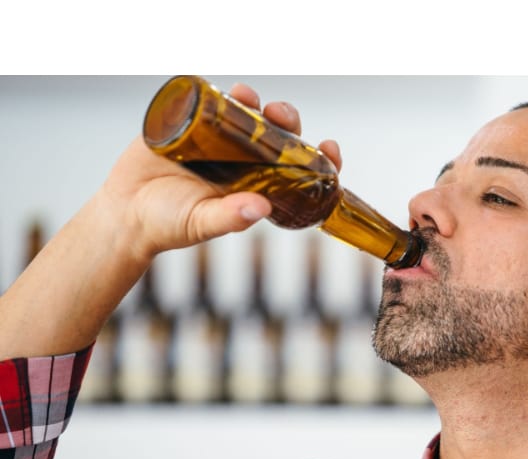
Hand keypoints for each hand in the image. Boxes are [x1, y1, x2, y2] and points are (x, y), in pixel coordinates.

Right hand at [98, 81, 343, 262]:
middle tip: (280, 116)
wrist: (125, 213)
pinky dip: (220, 93)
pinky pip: (211, 101)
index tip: (329, 148)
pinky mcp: (190, 122)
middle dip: (287, 120)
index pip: (298, 169)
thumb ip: (230, 217)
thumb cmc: (169, 225)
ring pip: (248, 113)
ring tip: (249, 98)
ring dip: (256, 103)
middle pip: (278, 134)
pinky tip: (225, 92)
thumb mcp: (202, 224)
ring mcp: (218, 139)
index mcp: (257, 183)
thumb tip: (261, 208)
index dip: (319, 158)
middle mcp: (243, 159)